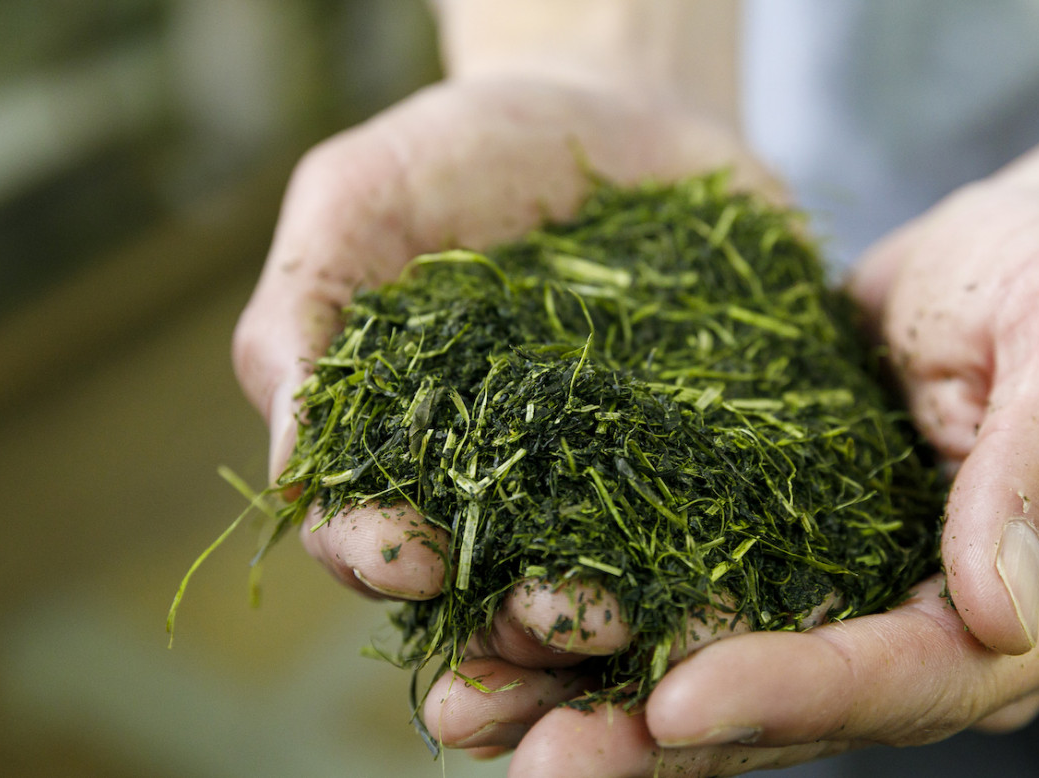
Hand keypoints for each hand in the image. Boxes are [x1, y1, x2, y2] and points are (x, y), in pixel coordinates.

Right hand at [229, 72, 785, 755]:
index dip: (379, 556)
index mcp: (412, 459)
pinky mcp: (726, 460)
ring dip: (621, 626)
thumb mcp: (358, 201)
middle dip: (511, 628)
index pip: (376, 536)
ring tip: (633, 624)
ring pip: (616, 587)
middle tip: (541, 621)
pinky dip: (739, 570)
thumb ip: (305, 321)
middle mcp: (517, 498)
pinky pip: (735, 528)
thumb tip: (290, 475)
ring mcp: (626, 485)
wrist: (620, 107)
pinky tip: (747, 596)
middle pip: (497, 596)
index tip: (405, 558)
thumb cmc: (464, 153)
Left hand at [450, 181, 1038, 776]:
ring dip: (616, 707)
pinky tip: (507, 638)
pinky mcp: (808, 561)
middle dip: (676, 738)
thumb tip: (996, 610)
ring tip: (482, 718)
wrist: (1025, 253)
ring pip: (745, 680)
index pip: (924, 676)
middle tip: (546, 761)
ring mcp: (879, 604)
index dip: (804, 692)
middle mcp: (960, 637)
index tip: (676, 700)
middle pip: (817, 712)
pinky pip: (708, 609)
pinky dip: (614, 631)